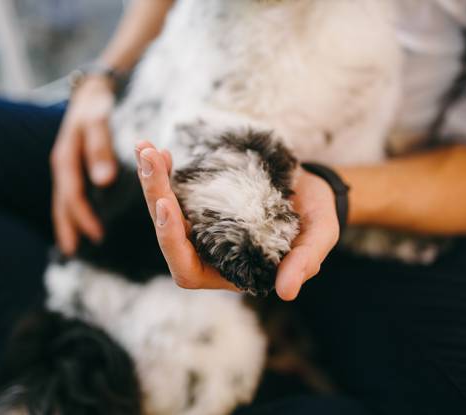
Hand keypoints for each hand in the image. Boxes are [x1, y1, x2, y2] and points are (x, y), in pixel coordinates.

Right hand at [50, 78, 117, 253]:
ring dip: (67, 220)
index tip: (96, 237)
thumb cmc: (96, 105)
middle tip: (73, 251)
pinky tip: (80, 217)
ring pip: (63, 197)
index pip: (72, 196)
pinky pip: (69, 189)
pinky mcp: (73, 161)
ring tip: (72, 242)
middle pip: (61, 202)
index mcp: (65, 159)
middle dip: (67, 226)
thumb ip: (100, 150)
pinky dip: (72, 206)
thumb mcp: (97, 123)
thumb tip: (103, 181)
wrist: (91, 87)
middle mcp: (62, 164)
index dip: (82, 218)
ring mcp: (66, 163)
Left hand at [136, 141, 339, 300]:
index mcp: (230, 269)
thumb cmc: (317, 218)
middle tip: (150, 161)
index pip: (187, 270)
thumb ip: (305, 263)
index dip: (172, 242)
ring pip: (165, 209)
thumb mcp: (319, 236)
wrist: (315, 188)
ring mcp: (202, 224)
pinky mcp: (202, 201)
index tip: (167, 206)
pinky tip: (157, 150)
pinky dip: (164, 170)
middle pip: (168, 234)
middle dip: (155, 197)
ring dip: (153, 180)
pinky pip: (174, 190)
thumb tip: (287, 293)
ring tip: (146, 149)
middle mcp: (209, 250)